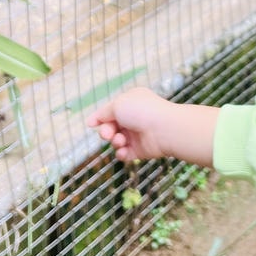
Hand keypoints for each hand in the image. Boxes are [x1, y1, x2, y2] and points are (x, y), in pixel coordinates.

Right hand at [86, 87, 217, 165]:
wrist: (165, 129)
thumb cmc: (141, 112)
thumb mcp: (117, 105)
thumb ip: (103, 113)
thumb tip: (92, 121)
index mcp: (131, 102)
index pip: (111, 110)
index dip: (100, 118)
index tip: (90, 124)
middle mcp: (134, 117)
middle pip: (111, 127)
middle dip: (106, 131)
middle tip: (108, 134)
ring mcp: (137, 134)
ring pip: (116, 141)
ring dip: (115, 141)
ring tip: (120, 141)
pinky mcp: (140, 150)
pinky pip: (125, 153)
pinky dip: (121, 153)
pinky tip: (123, 151)